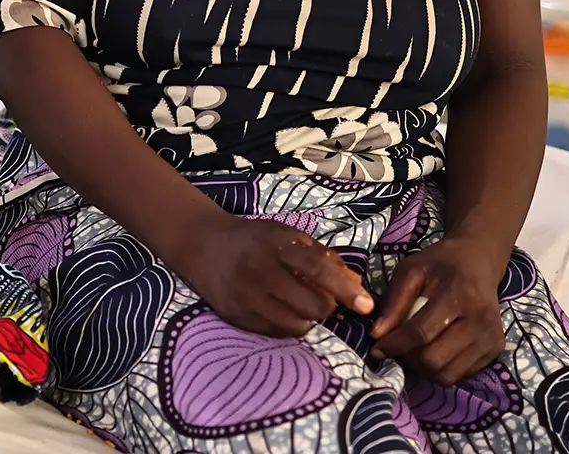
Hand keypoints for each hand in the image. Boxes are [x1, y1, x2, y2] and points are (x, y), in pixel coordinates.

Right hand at [177, 214, 373, 338]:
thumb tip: (356, 286)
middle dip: (325, 307)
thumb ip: (322, 258)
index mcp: (274, 244)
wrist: (202, 245)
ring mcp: (244, 297)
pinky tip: (281, 310)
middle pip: (310, 305)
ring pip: (295, 325)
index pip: (317, 268)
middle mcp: (257, 271)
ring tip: (301, 306)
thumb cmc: (253, 239)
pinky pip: (275, 332)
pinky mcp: (235, 316)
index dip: (345, 288)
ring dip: (307, 320)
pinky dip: (286, 325)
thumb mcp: (286, 235)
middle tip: (322, 299)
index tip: (366, 305)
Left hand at [370, 238, 506, 384]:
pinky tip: (432, 351)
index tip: (375, 348)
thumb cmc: (440, 265)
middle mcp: (480, 320)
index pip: (420, 333)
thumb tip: (377, 335)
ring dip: (422, 369)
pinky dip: (441, 370)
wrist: (478, 262)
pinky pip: (461, 375)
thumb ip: (394, 303)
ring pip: (447, 375)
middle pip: (434, 360)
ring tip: (411, 353)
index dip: (394, 345)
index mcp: (458, 296)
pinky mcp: (496, 349)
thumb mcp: (410, 271)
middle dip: (407, 359)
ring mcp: (491, 338)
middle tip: (395, 349)